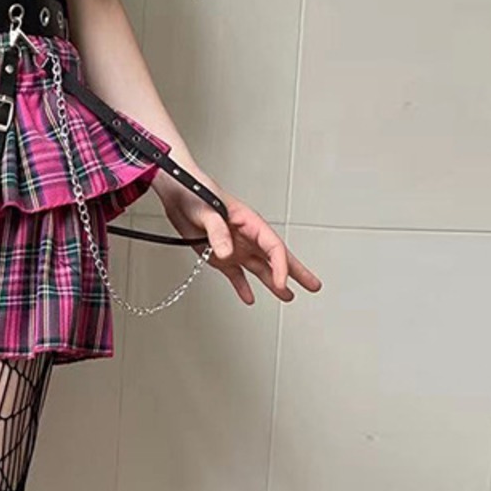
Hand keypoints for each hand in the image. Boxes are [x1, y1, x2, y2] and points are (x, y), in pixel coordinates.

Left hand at [153, 167, 322, 305]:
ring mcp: (235, 247)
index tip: (283, 283)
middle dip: (296, 272)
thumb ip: (218, 232)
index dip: (281, 266)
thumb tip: (228, 254)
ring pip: (260, 268)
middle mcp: (246, 236)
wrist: (177, 193)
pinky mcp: (219, 256)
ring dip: (273, 282)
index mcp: (250, 222)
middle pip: (276, 257)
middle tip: (314, 285)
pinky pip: (236, 274)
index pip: (273, 248)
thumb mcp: (207, 211)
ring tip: (288, 296)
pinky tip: (250, 298)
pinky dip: (242, 287)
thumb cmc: (195, 193)